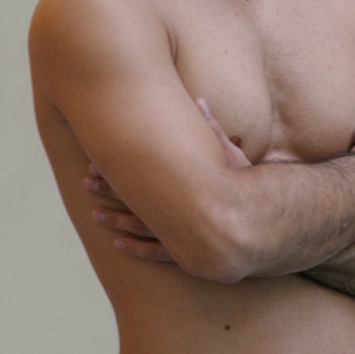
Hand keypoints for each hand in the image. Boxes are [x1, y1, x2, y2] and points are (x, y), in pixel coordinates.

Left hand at [84, 96, 249, 261]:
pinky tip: (118, 245)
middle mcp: (178, 212)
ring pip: (140, 228)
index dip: (117, 170)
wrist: (267, 226)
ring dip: (115, 220)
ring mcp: (181, 235)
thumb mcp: (230, 156)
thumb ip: (211, 131)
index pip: (142, 175)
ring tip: (94, 215)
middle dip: (109, 189)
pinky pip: (156, 252)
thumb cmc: (248, 186)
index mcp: (184, 186)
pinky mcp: (186, 253)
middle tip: (87, 182)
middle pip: (135, 199)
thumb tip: (199, 100)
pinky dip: (136, 248)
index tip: (96, 163)